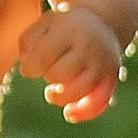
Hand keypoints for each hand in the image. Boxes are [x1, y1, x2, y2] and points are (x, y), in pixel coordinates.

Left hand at [17, 2, 126, 122]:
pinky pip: (99, 102)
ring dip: (60, 97)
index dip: (29, 68)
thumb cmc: (66, 28)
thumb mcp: (46, 24)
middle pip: (59, 75)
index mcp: (69, 30)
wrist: (105, 25)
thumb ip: (28, 40)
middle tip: (50, 68)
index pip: (42, 57)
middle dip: (49, 76)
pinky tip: (69, 114)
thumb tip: (26, 63)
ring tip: (53, 92)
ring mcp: (102, 64)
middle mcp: (89, 47)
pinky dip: (83, 112)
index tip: (29, 66)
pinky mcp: (111, 80)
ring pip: (78, 91)